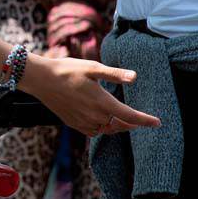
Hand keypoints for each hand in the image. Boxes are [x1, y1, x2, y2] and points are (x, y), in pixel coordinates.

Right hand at [23, 53, 160, 136]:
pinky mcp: (73, 123)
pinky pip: (93, 131)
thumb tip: (134, 77)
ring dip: (117, 126)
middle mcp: (94, 116)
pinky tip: (101, 121)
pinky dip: (102, 128)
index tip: (157, 122)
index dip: (146, 120)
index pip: (131, 116)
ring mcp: (82, 121)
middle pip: (120, 125)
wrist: (40, 79)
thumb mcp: (91, 67)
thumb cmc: (66, 69)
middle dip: (131, 122)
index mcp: (102, 102)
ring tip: (122, 119)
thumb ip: (114, 74)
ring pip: (107, 129)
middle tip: (139, 119)